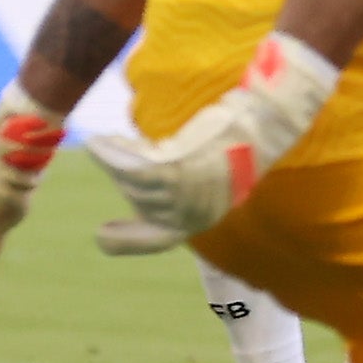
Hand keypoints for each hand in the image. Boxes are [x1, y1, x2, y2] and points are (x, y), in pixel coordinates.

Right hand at [81, 33, 338, 254]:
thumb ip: (179, 177)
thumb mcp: (209, 167)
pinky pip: (134, 169)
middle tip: (107, 148)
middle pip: (140, 200)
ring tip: (102, 143)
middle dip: (121, 175)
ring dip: (113, 160)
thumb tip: (139, 171)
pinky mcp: (178, 177)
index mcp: (203, 216)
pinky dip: (113, 156)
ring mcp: (187, 199)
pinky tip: (98, 142)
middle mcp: (194, 215)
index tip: (101, 234)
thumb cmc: (239, 137)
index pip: (161, 238)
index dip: (130, 240)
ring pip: (133, 184)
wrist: (263, 123)